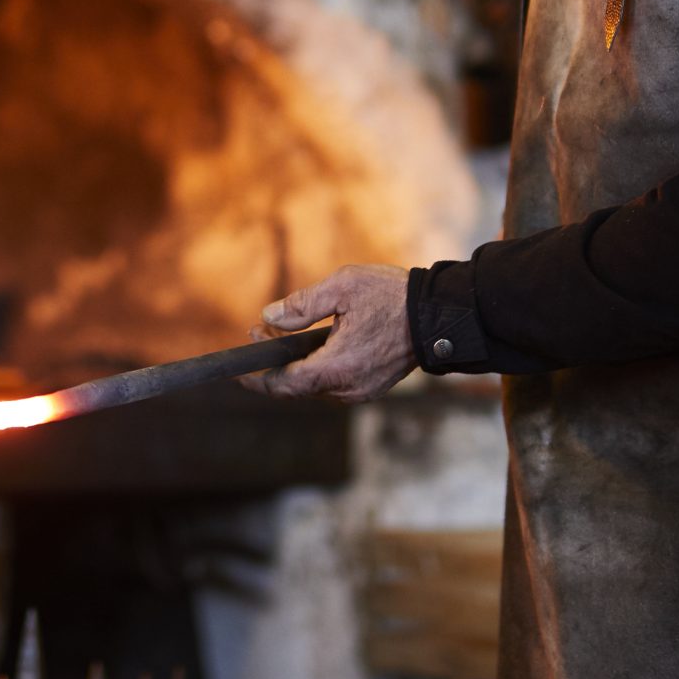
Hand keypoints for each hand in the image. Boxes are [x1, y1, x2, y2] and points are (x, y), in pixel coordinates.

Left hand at [251, 264, 415, 402]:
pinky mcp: (371, 387)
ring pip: (315, 386)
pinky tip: (313, 345)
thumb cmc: (393, 297)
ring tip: (283, 333)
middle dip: (273, 365)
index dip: (258, 379)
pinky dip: (316, 368)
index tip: (239, 370)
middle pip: (297, 387)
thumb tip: (269, 316)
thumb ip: (303, 304)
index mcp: (337, 366)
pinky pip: (333, 384)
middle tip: (261, 333)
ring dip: (295, 365)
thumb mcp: (344, 287)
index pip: (284, 384)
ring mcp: (362, 391)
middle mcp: (348, 387)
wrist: (439, 316)